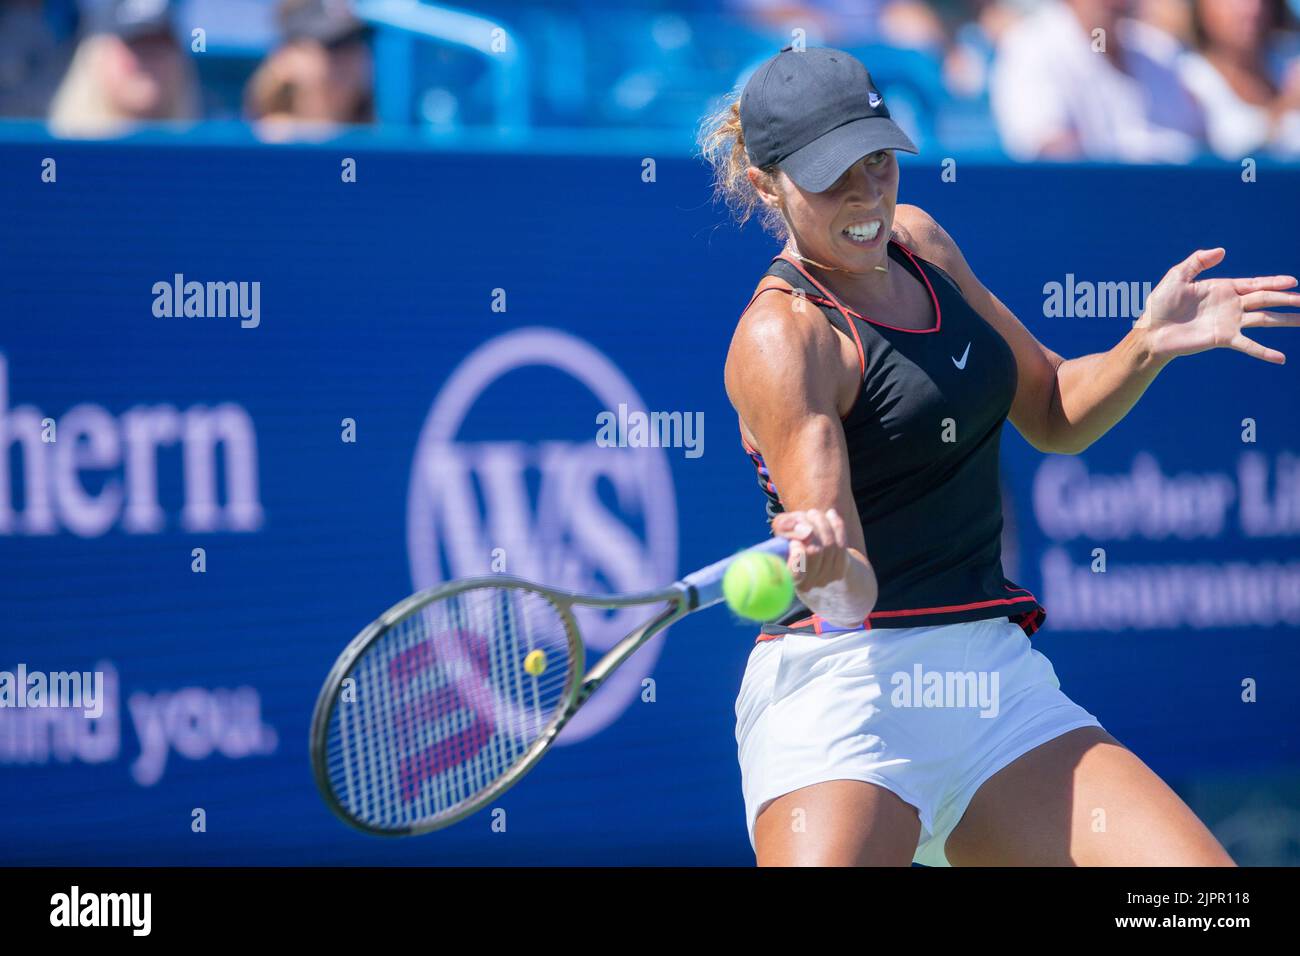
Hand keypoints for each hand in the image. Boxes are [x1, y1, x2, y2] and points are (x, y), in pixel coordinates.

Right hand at [771, 508, 848, 590]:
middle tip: (807, 514)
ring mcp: (824, 579)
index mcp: (785, 577)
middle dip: (811, 527)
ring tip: (814, 513)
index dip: (797, 559)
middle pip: (814, 551)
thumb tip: (798, 525)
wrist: (815, 552)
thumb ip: (784, 526)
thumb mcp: (782, 531)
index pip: (794, 574)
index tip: (795, 542)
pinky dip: (836, 525)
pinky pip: (841, 543)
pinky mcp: (839, 571)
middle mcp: (805, 583)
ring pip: (828, 545)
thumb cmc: (794, 540)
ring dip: (822, 523)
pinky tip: (831, 515)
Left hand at [1137, 248, 1299, 364]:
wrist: (1151, 332)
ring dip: (1286, 320)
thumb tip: (1222, 250)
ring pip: (1264, 319)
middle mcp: (1230, 305)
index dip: (1274, 282)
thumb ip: (1198, 261)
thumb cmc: (1160, 305)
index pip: (1255, 284)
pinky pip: (1248, 344)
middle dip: (1288, 299)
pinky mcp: (1223, 338)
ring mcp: (1229, 322)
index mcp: (1222, 289)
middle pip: (1266, 299)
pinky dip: (1264, 352)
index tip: (1294, 281)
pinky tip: (1280, 358)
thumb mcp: (1178, 276)